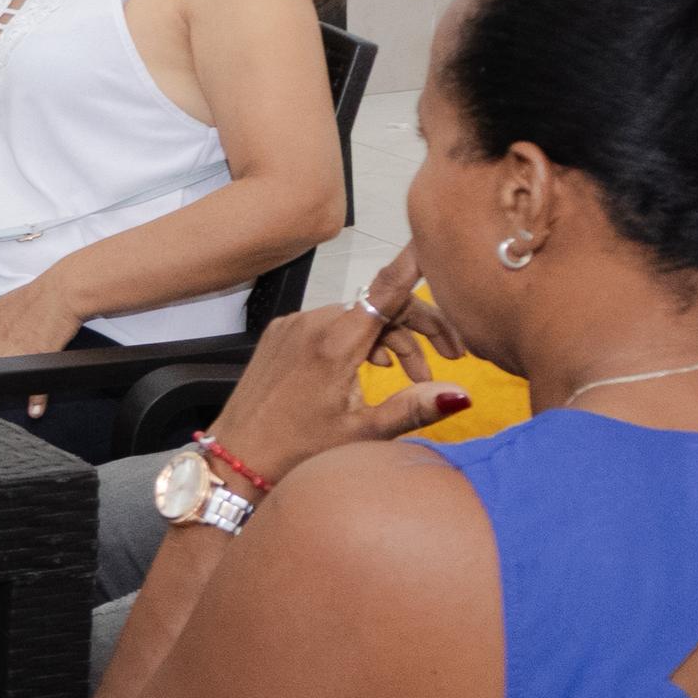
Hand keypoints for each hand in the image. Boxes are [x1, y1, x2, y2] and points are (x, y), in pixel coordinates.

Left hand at [204, 265, 470, 486]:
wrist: (236, 457)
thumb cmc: (296, 450)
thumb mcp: (362, 433)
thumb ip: (414, 408)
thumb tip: (461, 394)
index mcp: (334, 344)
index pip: (385, 289)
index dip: (413, 264)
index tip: (432, 241)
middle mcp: (312, 323)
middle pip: (380, 305)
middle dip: (419, 328)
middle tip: (451, 355)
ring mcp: (293, 325)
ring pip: (357, 316)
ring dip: (389, 340)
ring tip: (411, 377)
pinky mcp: (281, 332)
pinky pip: (330, 323)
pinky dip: (357, 339)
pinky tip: (372, 367)